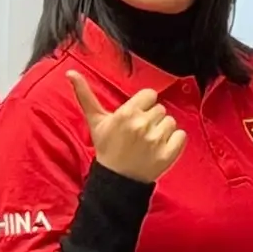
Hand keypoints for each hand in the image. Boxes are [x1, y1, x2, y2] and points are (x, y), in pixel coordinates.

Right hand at [70, 72, 186, 182]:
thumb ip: (85, 94)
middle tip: (139, 133)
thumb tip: (71, 72)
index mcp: (127, 114)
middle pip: (160, 109)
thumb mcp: (95, 121)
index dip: (144, 105)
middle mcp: (142, 125)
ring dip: (162, 130)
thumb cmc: (106, 147)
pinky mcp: (169, 154)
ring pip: (171, 122)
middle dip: (151, 119)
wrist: (116, 179)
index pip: (150, 95)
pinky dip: (175, 141)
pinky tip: (160, 148)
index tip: (136, 116)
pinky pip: (182, 136)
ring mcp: (157, 140)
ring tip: (148, 141)